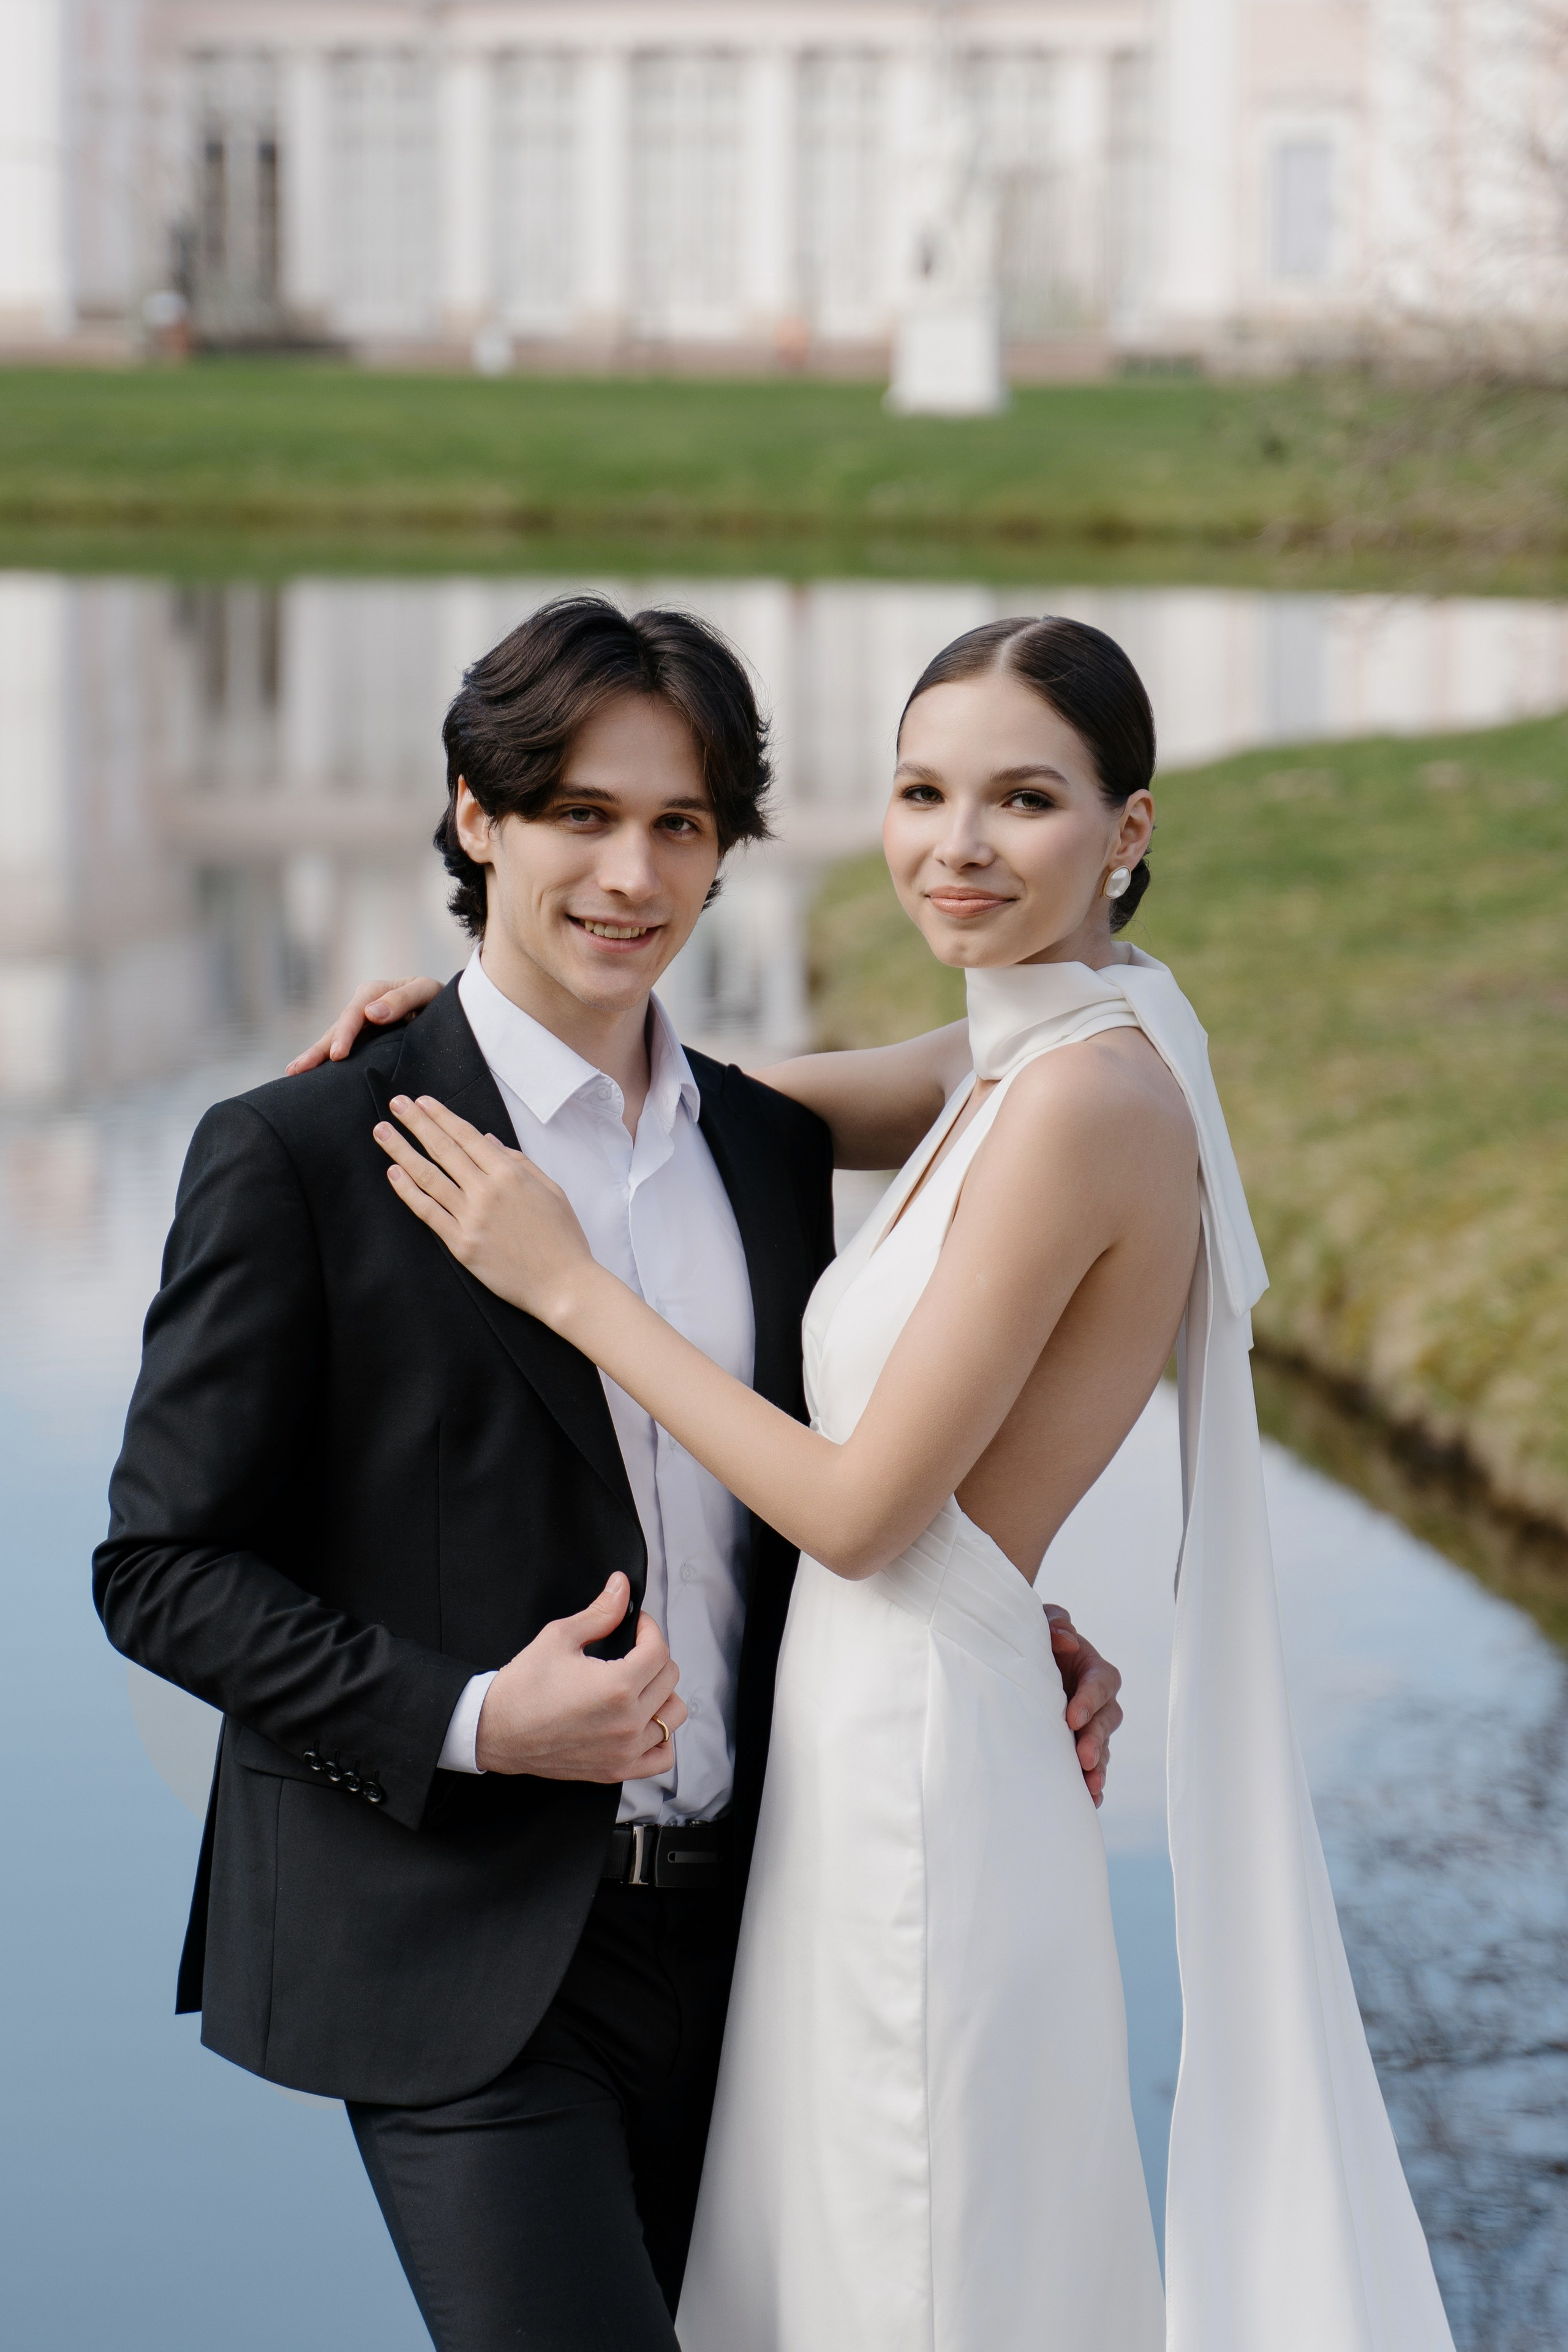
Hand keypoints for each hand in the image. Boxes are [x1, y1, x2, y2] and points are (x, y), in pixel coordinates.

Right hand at [286, 975, 441, 1073]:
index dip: (344, 1034)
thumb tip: (371, 1013)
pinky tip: (313, 1076)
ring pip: (334, 1041)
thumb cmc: (439, 998)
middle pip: (336, 1029)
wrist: (449, 1009)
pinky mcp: (365, 1041)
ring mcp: (362, 1026)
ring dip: (315, 1056)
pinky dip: (327, 1061)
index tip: (336, 1055)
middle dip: (317, 1049)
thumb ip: (402, 998)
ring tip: (294, 1073)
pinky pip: (344, 1051)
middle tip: (297, 1070)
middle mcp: (363, 1008)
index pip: (353, 1014)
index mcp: (375, 993)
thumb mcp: (425, 991)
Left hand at [374, 1093, 595, 1324]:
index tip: (422, 1102)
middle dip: (416, 1123)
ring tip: (382, 1132)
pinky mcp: (461, 1244)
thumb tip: (487, 1140)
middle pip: (443, 1149)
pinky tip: (393, 1174)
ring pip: (428, 1177)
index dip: (442, 1117)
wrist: (563, 1284)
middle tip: (395, 1103)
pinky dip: (408, 1192)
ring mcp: (471, 1218)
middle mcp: (486, 1191)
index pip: (467, 1137)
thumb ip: (519, 1161)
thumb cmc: (562, 1237)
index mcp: (510, 1174)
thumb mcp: (551, 1189)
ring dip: (402, 1151)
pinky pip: (428, 1212)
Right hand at [476, 1573, 687, 1777]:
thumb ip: (600, 1612)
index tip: (636, 1626)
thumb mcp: (560, 1637)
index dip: (649, 1629)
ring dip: (662, 1694)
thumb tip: (621, 1587)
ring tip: (639, 1684)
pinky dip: (660, 1738)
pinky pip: (661, 1756)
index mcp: (617, 1687)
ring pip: (672, 1716)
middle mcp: (627, 1722)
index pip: (659, 1650)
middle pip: (669, 1679)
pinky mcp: (615, 1769)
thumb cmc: (522, 1687)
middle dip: (654, 1656)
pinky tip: (642, 1720)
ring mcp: (624, 1750)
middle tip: (632, 1650)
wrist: (494, 1730)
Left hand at [1044, 1606, 1122, 1807]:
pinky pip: (1092, 1768)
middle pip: (1107, 1720)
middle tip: (1084, 1758)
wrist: (1020, 1666)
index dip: (1090, 1700)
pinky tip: (1088, 1802)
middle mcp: (1098, 1701)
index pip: (1102, 1683)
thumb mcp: (1041, 1623)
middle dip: (1097, 1740)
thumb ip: (1054, 1622)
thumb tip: (1065, 1639)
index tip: (1072, 1717)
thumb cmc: (1034, 1641)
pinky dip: (1091, 1785)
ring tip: (1090, 1786)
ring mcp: (1091, 1727)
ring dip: (1098, 1768)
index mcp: (1093, 1668)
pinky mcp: (1080, 1748)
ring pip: (1103, 1748)